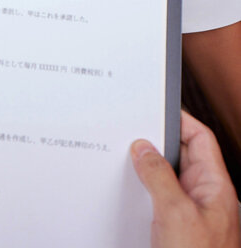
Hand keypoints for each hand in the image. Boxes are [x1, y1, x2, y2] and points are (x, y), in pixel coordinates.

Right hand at [131, 111, 240, 247]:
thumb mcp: (175, 212)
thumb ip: (158, 175)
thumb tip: (143, 148)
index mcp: (215, 187)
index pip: (200, 139)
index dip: (180, 119)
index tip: (155, 108)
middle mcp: (205, 198)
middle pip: (182, 156)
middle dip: (157, 144)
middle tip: (132, 132)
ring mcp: (191, 215)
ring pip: (167, 179)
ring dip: (147, 169)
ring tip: (125, 160)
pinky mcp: (176, 231)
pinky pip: (159, 200)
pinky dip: (143, 192)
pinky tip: (127, 192)